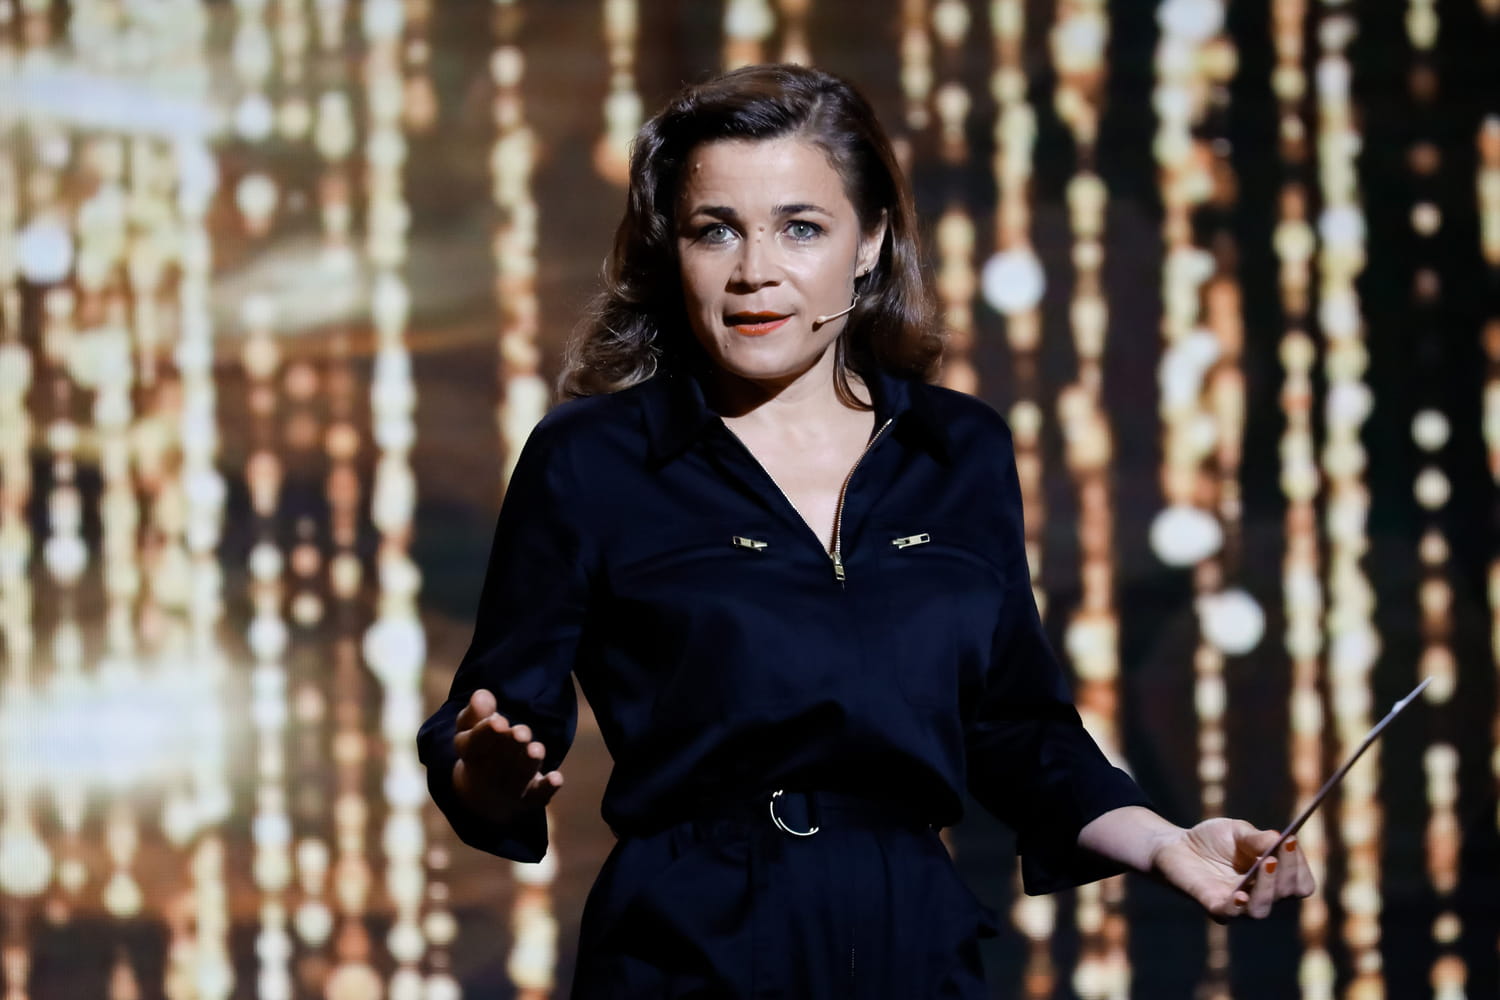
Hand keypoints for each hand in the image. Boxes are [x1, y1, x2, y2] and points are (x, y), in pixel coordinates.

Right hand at [452, 689, 563, 824]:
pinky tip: (557, 778)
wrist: (483, 794)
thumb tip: (481, 695)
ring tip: (536, 749)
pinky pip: (538, 796)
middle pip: (497, 763)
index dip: (485, 734)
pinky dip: (547, 789)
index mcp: (470, 754)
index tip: (499, 722)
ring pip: (518, 778)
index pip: (473, 745)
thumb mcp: (471, 728)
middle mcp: (486, 777)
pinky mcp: (529, 799)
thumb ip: (477, 711)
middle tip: (522, 732)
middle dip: (511, 747)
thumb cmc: (481, 748)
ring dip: (528, 764)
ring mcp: (508, 790)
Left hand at [1148, 818, 1315, 921]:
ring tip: (1265, 863)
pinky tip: (1239, 894)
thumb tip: (1281, 840)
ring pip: (1261, 909)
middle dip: (1285, 872)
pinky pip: (1230, 914)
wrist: (1177, 845)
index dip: (1299, 866)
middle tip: (1275, 852)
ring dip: (1266, 888)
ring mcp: (1238, 904)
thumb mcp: (1238, 831)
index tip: (1289, 842)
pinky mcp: (1213, 905)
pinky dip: (1237, 905)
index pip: (1300, 883)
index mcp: (1274, 879)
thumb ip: (1259, 838)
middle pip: (1285, 894)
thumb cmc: (1213, 839)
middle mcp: (1261, 895)